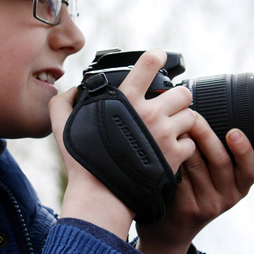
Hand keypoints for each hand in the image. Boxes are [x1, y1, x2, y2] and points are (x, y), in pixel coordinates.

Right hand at [49, 49, 197, 238]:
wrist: (100, 197)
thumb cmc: (81, 162)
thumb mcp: (62, 126)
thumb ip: (63, 102)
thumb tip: (73, 90)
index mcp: (125, 100)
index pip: (149, 63)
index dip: (157, 56)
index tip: (159, 57)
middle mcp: (149, 113)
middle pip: (183, 92)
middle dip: (178, 98)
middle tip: (169, 107)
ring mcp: (164, 135)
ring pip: (191, 116)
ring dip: (183, 122)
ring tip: (172, 130)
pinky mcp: (174, 156)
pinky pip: (191, 143)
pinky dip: (184, 146)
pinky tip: (172, 151)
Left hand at [135, 118, 253, 253]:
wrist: (171, 229)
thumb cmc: (192, 192)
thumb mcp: (214, 179)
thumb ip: (215, 154)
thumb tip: (202, 114)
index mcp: (239, 186)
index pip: (251, 169)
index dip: (244, 150)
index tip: (234, 132)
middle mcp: (226, 197)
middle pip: (219, 161)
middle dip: (206, 134)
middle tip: (193, 116)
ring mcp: (205, 204)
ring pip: (196, 166)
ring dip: (185, 142)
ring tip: (175, 124)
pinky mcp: (185, 207)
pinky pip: (179, 175)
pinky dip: (172, 158)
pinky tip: (162, 145)